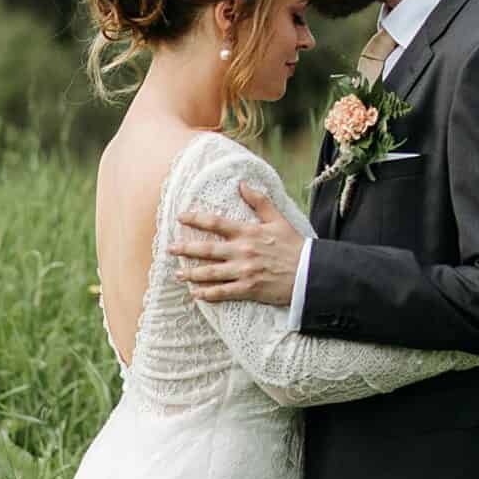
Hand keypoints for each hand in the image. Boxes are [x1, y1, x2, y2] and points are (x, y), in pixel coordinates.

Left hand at [171, 183, 304, 306]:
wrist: (309, 272)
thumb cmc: (294, 245)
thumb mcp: (278, 219)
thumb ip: (259, 201)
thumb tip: (242, 184)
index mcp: (248, 232)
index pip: (216, 223)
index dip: (196, 219)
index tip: (181, 217)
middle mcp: (242, 251)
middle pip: (207, 249)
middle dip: (185, 248)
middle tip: (170, 248)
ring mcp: (244, 272)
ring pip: (210, 273)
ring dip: (192, 273)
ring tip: (178, 273)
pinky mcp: (248, 289)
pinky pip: (222, 292)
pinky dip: (207, 294)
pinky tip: (196, 294)